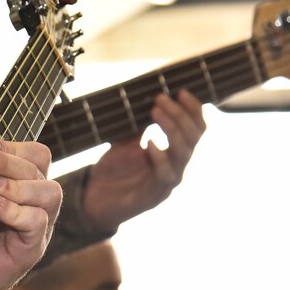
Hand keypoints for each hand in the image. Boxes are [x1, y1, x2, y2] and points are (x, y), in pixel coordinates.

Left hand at [0, 139, 61, 289]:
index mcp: (25, 189)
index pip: (37, 156)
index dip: (15, 146)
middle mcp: (38, 205)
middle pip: (40, 170)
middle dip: (6, 160)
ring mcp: (40, 228)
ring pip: (48, 193)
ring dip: (16, 185)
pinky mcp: (32, 250)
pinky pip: (37, 223)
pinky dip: (15, 211)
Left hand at [81, 89, 206, 229]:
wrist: (94, 198)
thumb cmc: (113, 169)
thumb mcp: (125, 141)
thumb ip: (139, 124)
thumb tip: (149, 98)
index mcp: (174, 151)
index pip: (196, 128)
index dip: (193, 109)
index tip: (180, 91)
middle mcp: (177, 165)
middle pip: (193, 137)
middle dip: (179, 114)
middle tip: (160, 99)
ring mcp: (168, 181)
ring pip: (184, 153)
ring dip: (171, 129)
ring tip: (155, 112)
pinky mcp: (156, 195)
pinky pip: (166, 175)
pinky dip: (160, 157)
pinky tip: (149, 143)